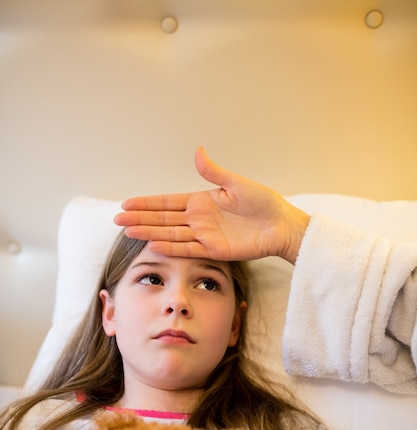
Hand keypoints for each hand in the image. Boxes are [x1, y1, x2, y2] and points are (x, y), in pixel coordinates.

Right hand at [115, 147, 309, 263]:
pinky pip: (187, 249)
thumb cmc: (264, 202)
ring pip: (170, 234)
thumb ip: (214, 172)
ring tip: (128, 232)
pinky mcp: (214, 250)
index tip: (127, 204)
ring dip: (149, 232)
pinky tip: (153, 245)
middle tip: (117, 220)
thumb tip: (197, 151)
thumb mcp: (236, 183)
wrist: (281, 225)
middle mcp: (198, 219)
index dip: (147, 203)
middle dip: (140, 218)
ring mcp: (204, 235)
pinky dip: (170, 248)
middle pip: (163, 219)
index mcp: (201, 201)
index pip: (167, 202)